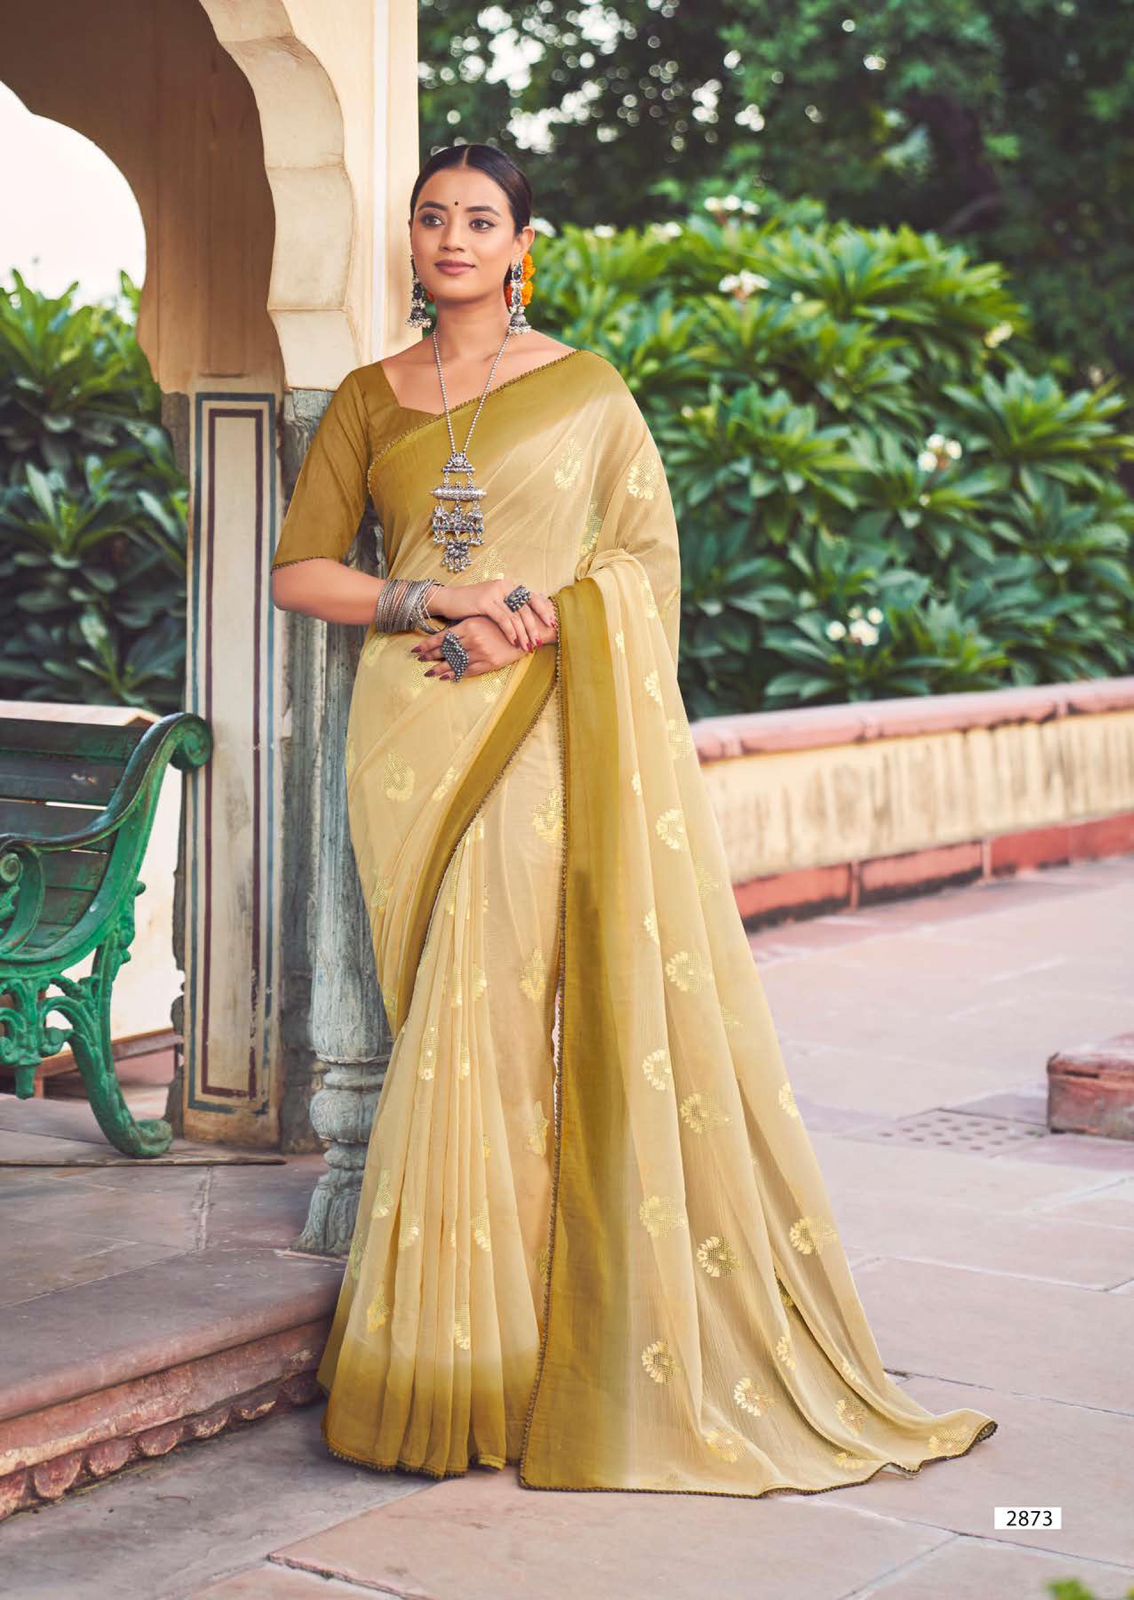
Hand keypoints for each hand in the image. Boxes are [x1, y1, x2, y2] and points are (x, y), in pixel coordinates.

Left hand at [411, 614, 551, 680]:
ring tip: (429, 672)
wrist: (528, 631)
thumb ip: (465, 626)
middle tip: (419, 660)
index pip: (443, 637)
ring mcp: (481, 653)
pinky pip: (468, 671)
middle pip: (446, 651)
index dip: (428, 644)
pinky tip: (446, 676)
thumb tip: (446, 635)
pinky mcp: (489, 663)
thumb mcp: (482, 618)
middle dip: (431, 656)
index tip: (417, 650)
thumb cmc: (504, 622)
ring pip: (455, 663)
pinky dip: (456, 674)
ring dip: (440, 668)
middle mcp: (473, 640)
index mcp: (469, 626)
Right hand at [429, 578, 557, 651]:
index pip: (532, 597)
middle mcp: (504, 586)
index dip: (544, 610)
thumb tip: (531, 618)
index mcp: (509, 585)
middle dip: (534, 627)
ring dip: (523, 633)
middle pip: (526, 608)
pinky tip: (514, 642)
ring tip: (527, 646)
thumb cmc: (472, 605)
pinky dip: (510, 632)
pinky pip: (503, 619)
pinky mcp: (485, 601)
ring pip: (516, 615)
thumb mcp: (495, 603)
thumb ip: (511, 607)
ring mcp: (495, 592)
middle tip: (539, 641)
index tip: (552, 624)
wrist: (448, 600)